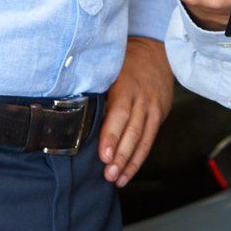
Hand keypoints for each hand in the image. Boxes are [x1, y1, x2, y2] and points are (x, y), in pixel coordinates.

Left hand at [100, 37, 173, 186]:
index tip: (103, 155)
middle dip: (120, 156)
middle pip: (132, 132)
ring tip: (116, 179)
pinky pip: (149, 141)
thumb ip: (96, 88)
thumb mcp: (109, 68)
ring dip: (129, 162)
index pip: (119, 114)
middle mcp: (141, 100)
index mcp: (126, 86)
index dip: (111, 136)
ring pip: (142, 140)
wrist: (157, 51)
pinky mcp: (159, 117)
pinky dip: (138, 159)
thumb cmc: (126, 61)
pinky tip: (127, 173)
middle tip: (108, 174)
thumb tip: (72, 110)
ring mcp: (152, 109)